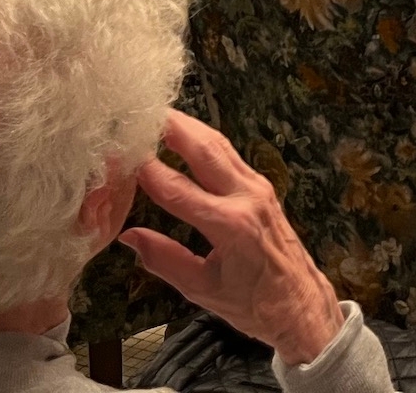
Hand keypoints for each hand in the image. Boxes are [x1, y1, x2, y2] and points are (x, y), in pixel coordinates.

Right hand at [120, 111, 342, 367]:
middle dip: (169, 127)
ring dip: (188, 126)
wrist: (301, 304)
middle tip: (138, 111)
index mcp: (230, 226)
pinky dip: (204, 140)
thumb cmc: (253, 303)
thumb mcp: (201, 288)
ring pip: (219, 144)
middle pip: (203, 149)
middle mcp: (247, 197)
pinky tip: (186, 134)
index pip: (175, 189)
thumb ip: (163, 259)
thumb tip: (127, 235)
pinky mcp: (262, 187)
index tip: (114, 157)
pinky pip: (229, 154)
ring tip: (157, 113)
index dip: (141, 170)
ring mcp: (258, 188)